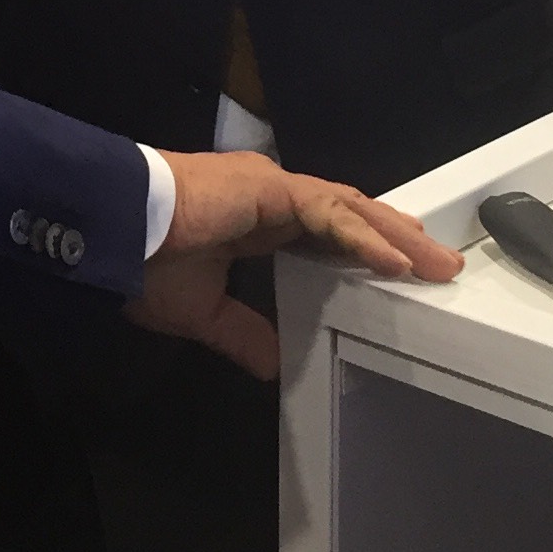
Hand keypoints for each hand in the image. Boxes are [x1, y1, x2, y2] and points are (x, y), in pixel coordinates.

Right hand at [129, 151, 462, 378]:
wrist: (114, 228)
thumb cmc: (145, 260)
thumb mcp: (201, 310)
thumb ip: (242, 332)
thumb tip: (272, 364)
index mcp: (255, 219)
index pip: (326, 230)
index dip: (363, 247)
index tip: (398, 269)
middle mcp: (271, 196)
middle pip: (351, 217)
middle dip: (396, 242)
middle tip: (438, 267)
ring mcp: (273, 188)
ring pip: (350, 210)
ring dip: (395, 239)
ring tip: (435, 265)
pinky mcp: (271, 189)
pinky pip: (330, 213)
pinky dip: (364, 237)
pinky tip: (394, 262)